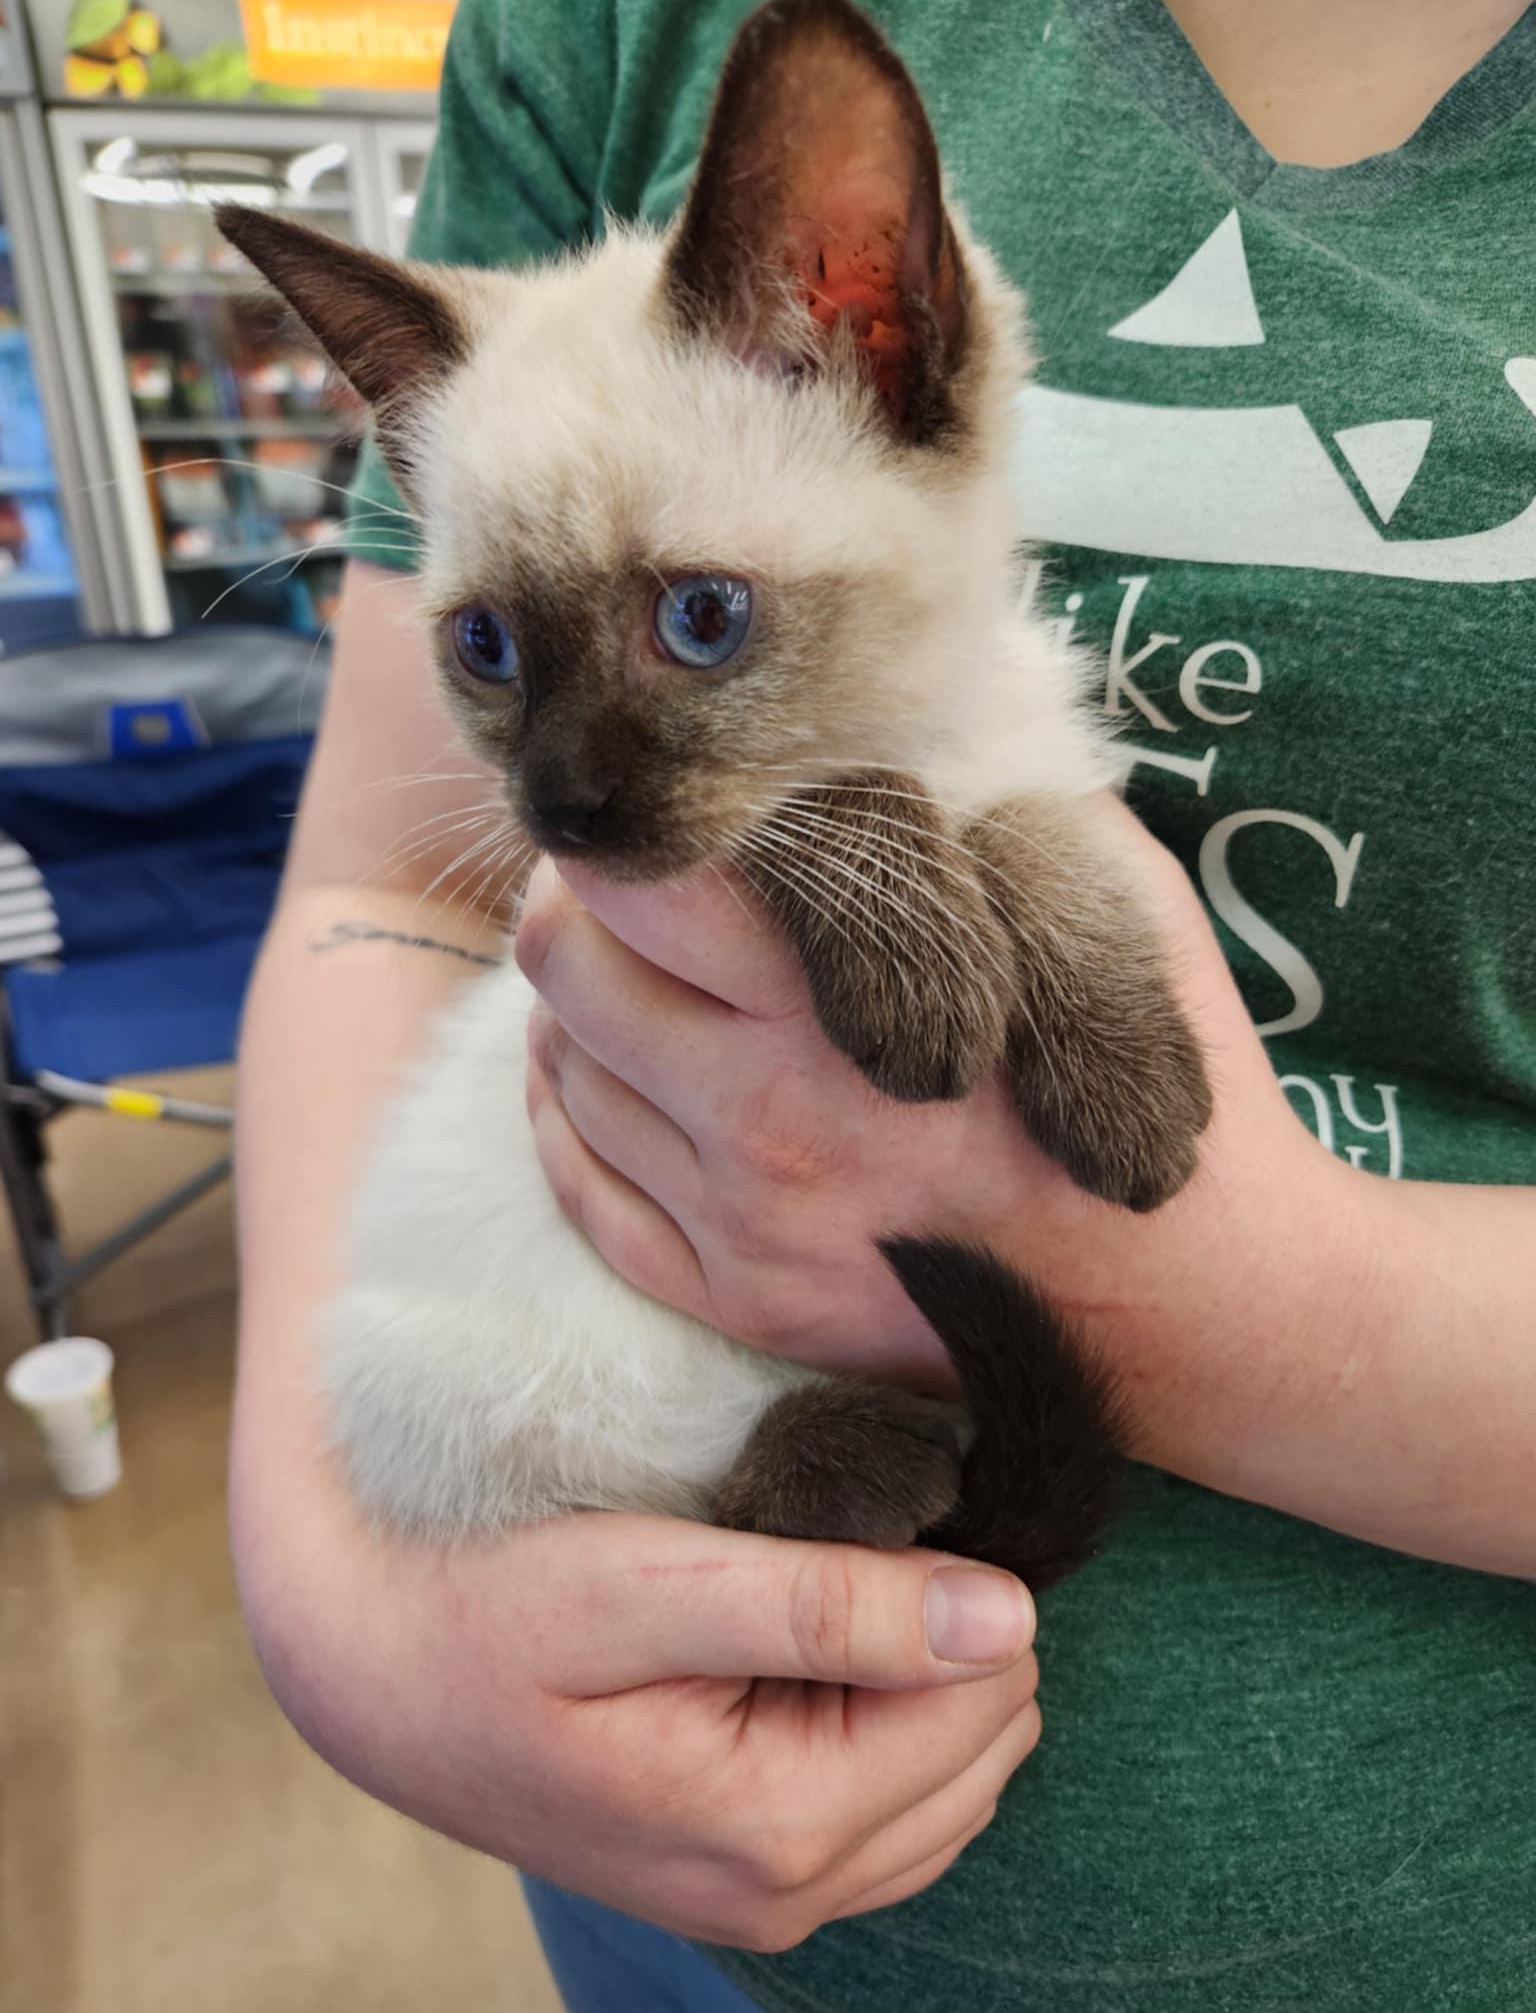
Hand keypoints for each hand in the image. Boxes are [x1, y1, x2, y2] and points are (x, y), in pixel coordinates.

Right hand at [235, 1484, 1039, 1950]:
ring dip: (916, 1679)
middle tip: (826, 1550)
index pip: (988, 1697)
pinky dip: (887, 1725)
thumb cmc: (492, 1610)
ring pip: (957, 1779)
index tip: (869, 1515)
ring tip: (807, 1595)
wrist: (376, 1674)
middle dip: (940, 1636)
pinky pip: (898, 1812)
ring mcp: (770, 1902)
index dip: (954, 1585)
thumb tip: (1009, 1615)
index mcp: (777, 1826)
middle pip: (984, 1744)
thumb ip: (829, 1603)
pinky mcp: (752, 1882)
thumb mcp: (645, 1581)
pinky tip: (809, 1655)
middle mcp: (787, 1893)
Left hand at [519, 800, 1358, 1461]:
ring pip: (567, 1074)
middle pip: (566, 968)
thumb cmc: (1154, 1075)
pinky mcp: (741, 1303)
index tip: (664, 819)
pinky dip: (578, 1121)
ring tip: (654, 984)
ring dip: (588, 1012)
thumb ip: (984, 794)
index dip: (628, 830)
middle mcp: (769, 1119)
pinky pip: (585, 1197)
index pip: (634, 884)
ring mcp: (744, 1224)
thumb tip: (892, 711)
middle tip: (637, 894)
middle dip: (583, 906)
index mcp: (844, 1002)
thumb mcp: (1096, 895)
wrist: (1191, 1296)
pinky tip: (622, 1080)